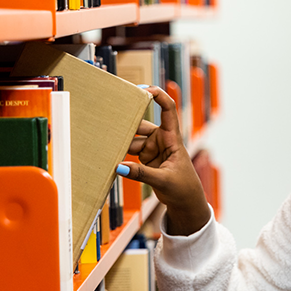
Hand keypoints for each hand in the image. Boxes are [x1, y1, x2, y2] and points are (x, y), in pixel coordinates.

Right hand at [119, 86, 210, 235]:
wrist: (186, 202)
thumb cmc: (184, 187)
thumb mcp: (164, 180)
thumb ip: (141, 174)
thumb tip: (118, 167)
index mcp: (173, 138)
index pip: (168, 110)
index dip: (158, 96)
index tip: (144, 88)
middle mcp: (162, 140)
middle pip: (142, 124)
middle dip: (127, 121)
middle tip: (109, 117)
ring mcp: (152, 149)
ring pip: (132, 139)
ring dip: (120, 140)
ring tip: (104, 139)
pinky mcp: (145, 158)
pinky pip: (129, 151)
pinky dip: (120, 152)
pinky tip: (107, 152)